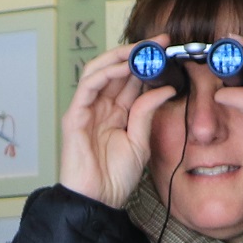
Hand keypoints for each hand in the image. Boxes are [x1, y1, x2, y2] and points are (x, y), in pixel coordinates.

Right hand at [59, 40, 176, 208]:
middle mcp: (101, 107)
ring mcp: (86, 110)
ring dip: (120, 56)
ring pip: (99, 70)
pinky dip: (105, 73)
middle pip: (115, 69)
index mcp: (117, 113)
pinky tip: (124, 67)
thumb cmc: (115, 178)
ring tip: (142, 49)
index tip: (168, 49)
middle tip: (159, 41)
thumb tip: (165, 87)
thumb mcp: (140, 141)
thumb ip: (147, 112)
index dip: (147, 62)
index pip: (131, 78)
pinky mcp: (75, 116)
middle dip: (136, 52)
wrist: (98, 201)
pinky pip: (88, 86)